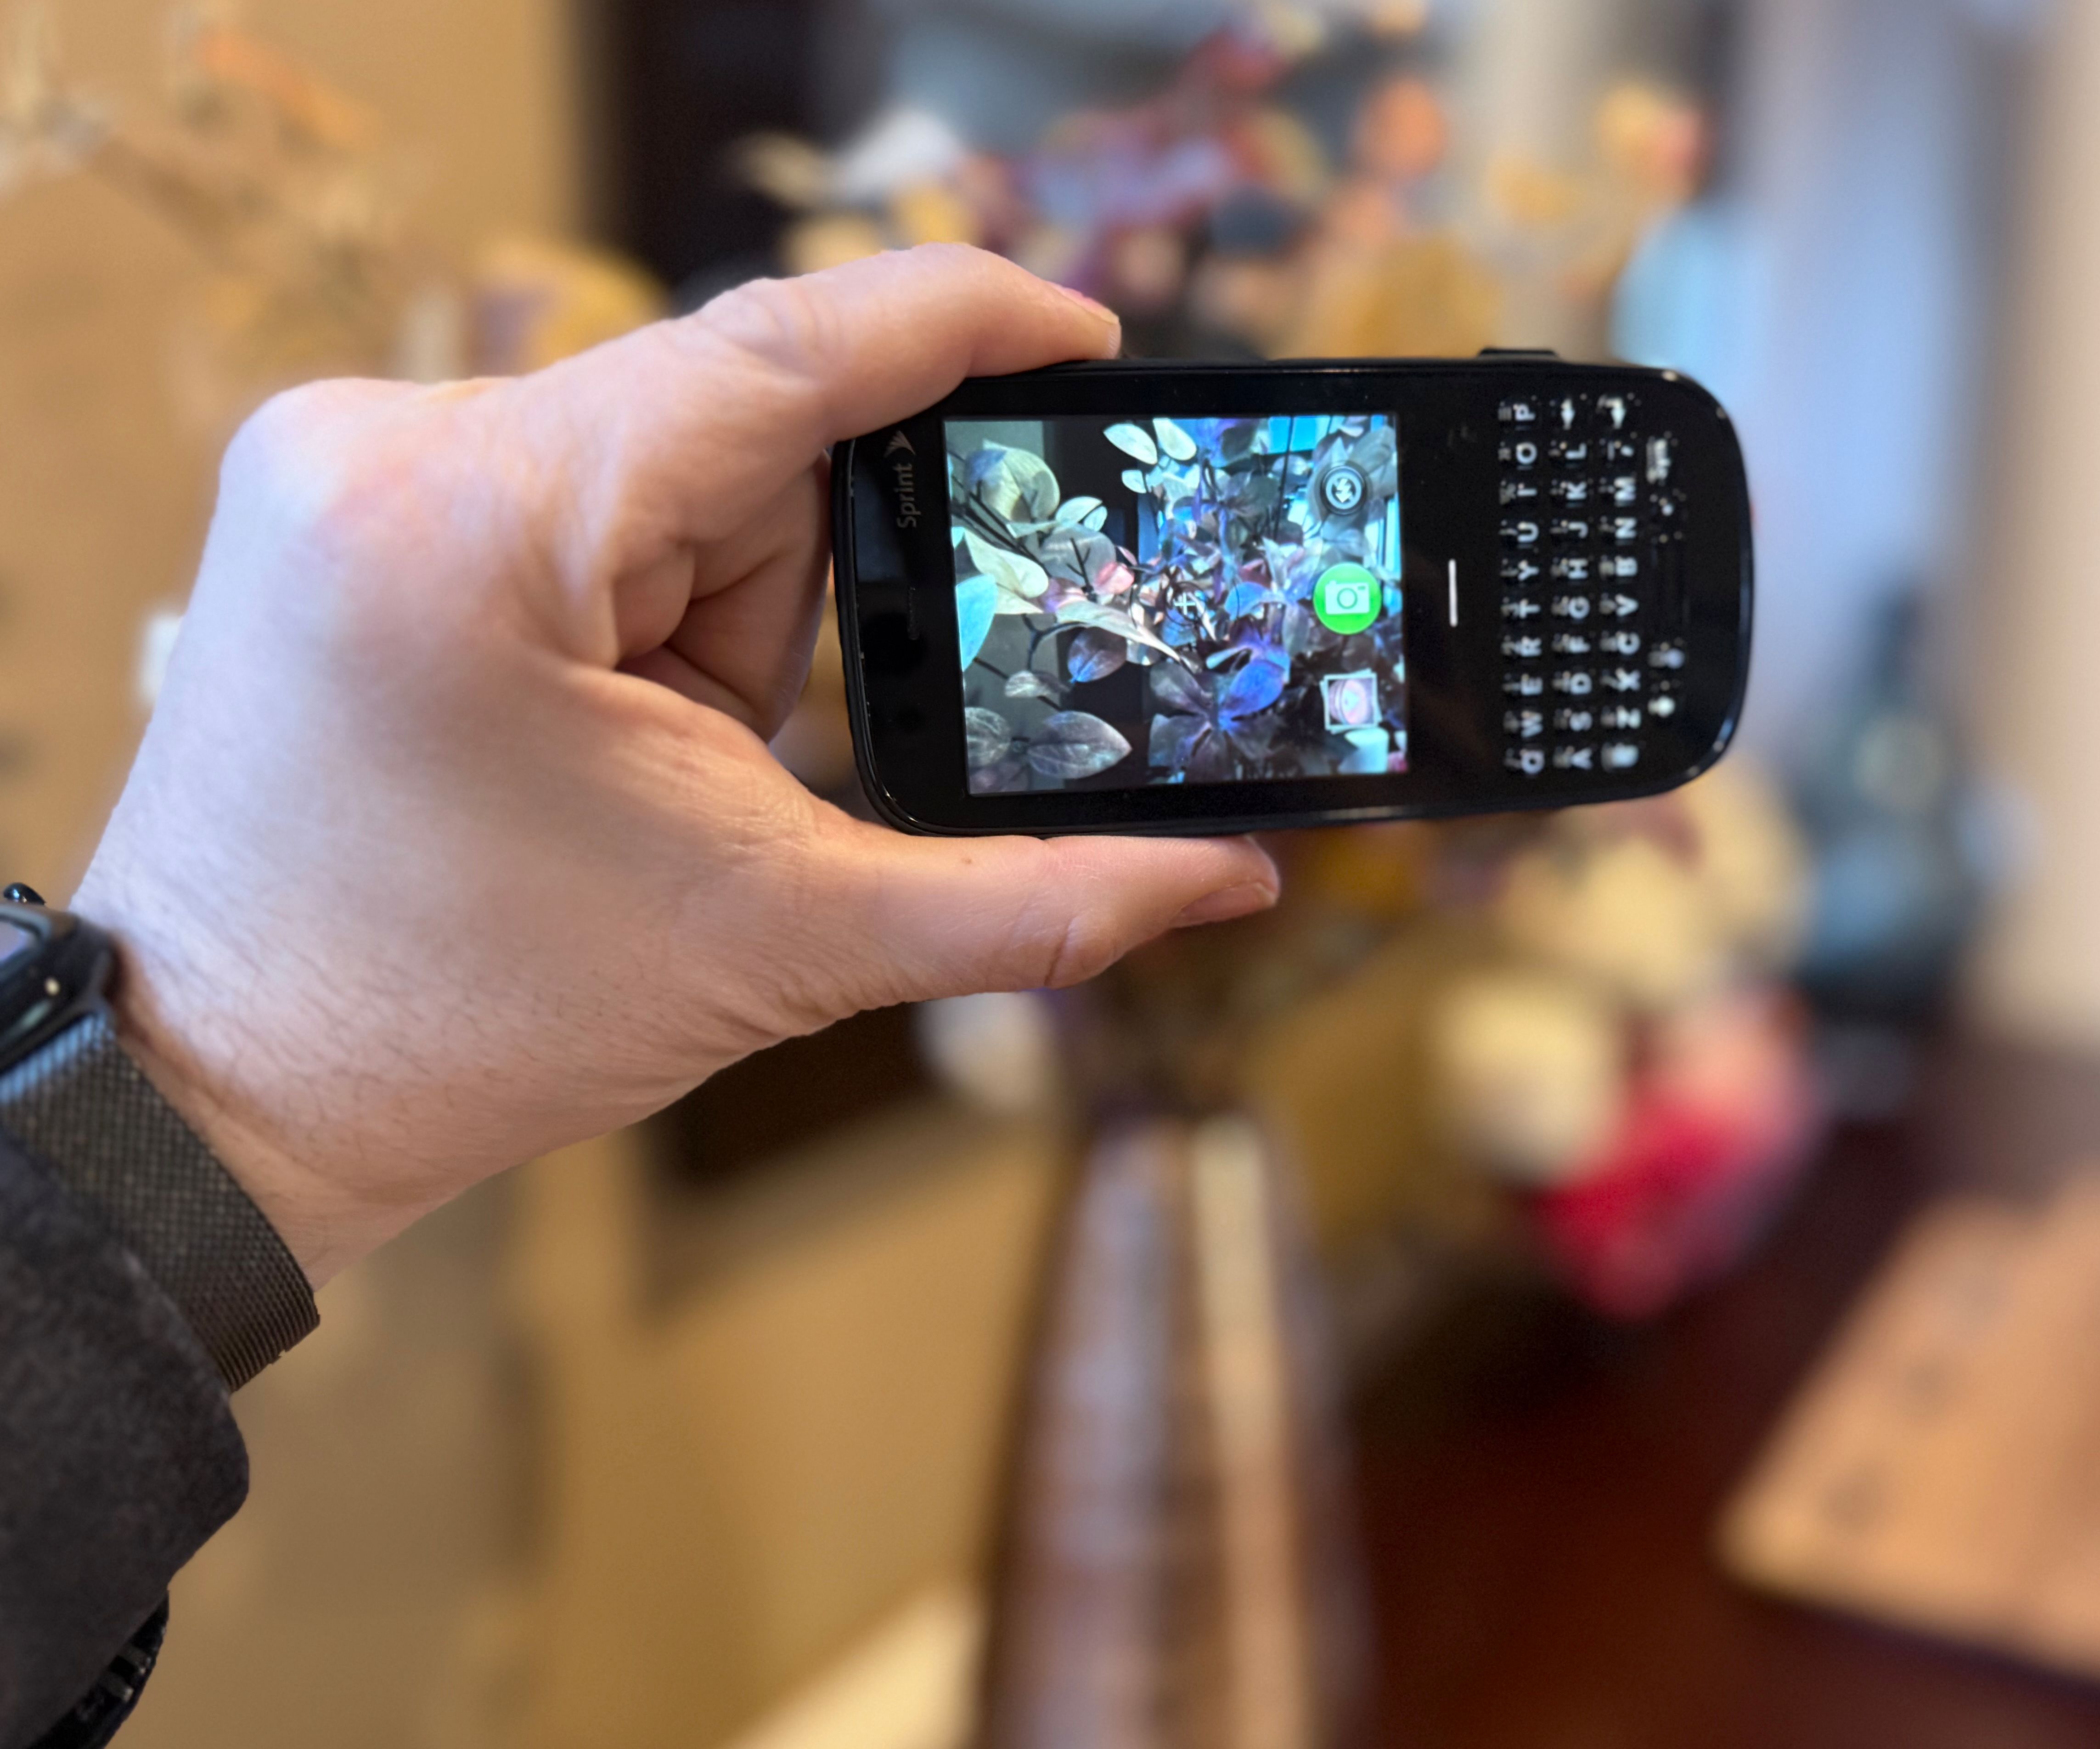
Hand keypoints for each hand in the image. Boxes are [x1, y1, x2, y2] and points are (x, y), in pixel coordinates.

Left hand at [73, 245, 1279, 1282]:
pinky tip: (595, 717)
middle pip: (726, 430)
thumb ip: (1031, 902)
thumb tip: (1226, 880)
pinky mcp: (335, 493)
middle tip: (751, 744)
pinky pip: (574, 483)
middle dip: (795, 584)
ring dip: (713, 600)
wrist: (228, 1088)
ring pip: (657, 460)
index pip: (781, 351)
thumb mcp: (781, 944)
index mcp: (483, 529)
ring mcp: (342, 459)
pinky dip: (640, 589)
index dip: (959, 323)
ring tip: (642, 761)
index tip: (1084, 333)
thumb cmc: (467, 1022)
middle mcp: (387, 446)